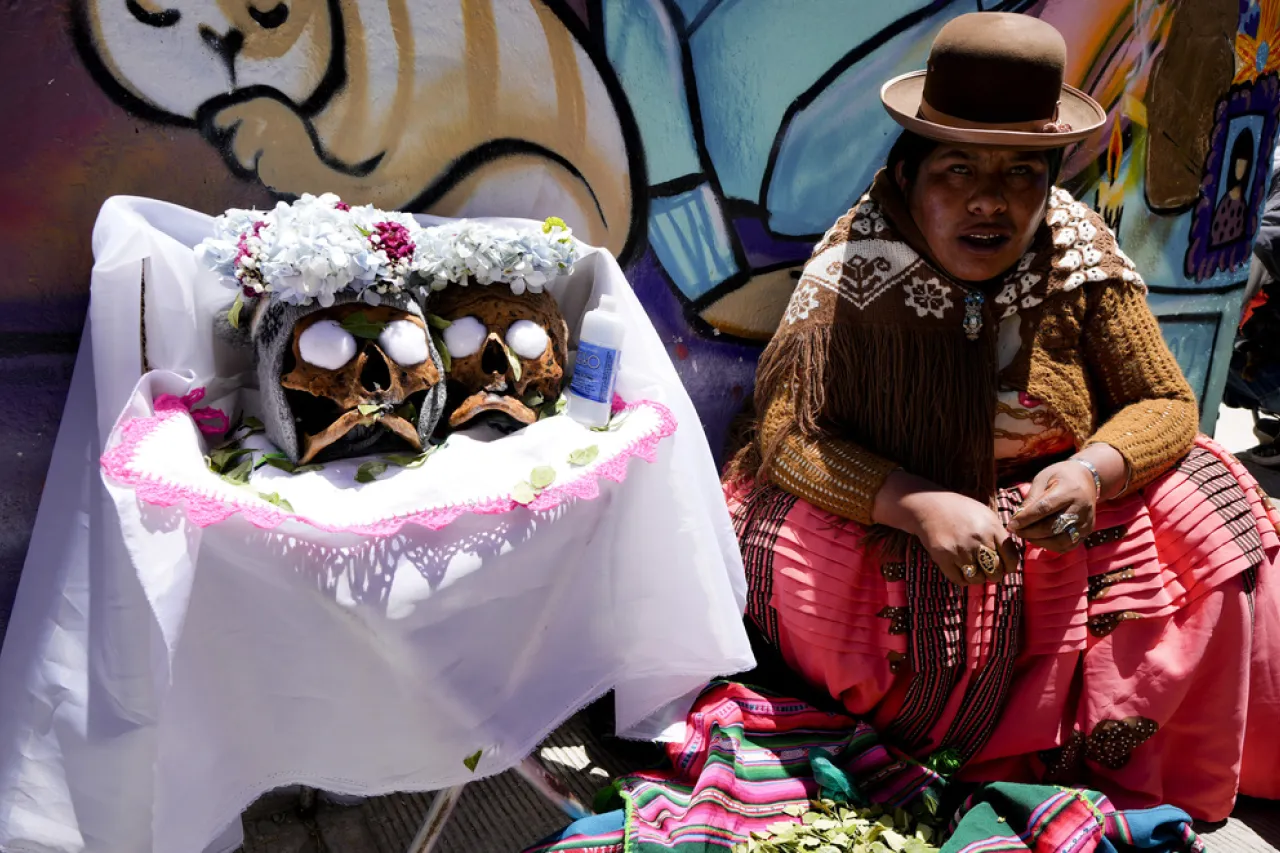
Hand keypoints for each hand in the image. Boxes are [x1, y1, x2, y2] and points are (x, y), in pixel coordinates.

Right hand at [900, 491, 1018, 586]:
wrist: (929, 506)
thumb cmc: (960, 510)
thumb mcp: (985, 515)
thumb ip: (999, 534)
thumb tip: (1010, 558)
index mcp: (991, 528)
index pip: (1010, 557)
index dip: (1011, 567)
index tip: (1006, 568)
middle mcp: (977, 540)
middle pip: (995, 571)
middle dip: (995, 574)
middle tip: (989, 570)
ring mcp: (960, 550)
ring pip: (978, 579)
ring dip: (978, 577)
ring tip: (975, 569)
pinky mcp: (944, 558)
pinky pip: (960, 580)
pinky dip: (964, 579)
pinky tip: (962, 570)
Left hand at [1007, 460, 1097, 551]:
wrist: (1087, 478)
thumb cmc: (1060, 476)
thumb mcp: (1043, 479)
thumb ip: (1031, 499)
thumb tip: (1017, 519)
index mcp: (1069, 490)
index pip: (1044, 508)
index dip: (1025, 518)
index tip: (1011, 524)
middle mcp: (1081, 508)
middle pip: (1052, 527)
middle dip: (1029, 532)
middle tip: (1015, 530)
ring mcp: (1086, 522)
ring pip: (1060, 541)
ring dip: (1039, 541)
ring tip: (1026, 534)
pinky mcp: (1087, 532)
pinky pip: (1067, 546)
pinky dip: (1051, 546)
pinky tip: (1040, 538)